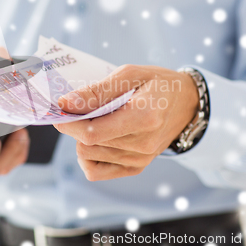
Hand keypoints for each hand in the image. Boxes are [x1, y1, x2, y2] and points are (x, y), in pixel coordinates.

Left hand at [54, 64, 198, 180]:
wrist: (185, 103)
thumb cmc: (157, 83)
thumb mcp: (129, 74)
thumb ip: (97, 91)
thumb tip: (65, 103)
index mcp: (144, 117)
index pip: (93, 133)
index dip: (69, 123)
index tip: (59, 109)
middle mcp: (143, 144)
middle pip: (88, 145)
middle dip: (75, 126)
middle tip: (78, 109)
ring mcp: (140, 159)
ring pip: (89, 157)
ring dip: (82, 139)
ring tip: (94, 120)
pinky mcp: (136, 167)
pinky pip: (97, 172)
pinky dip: (89, 156)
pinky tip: (96, 139)